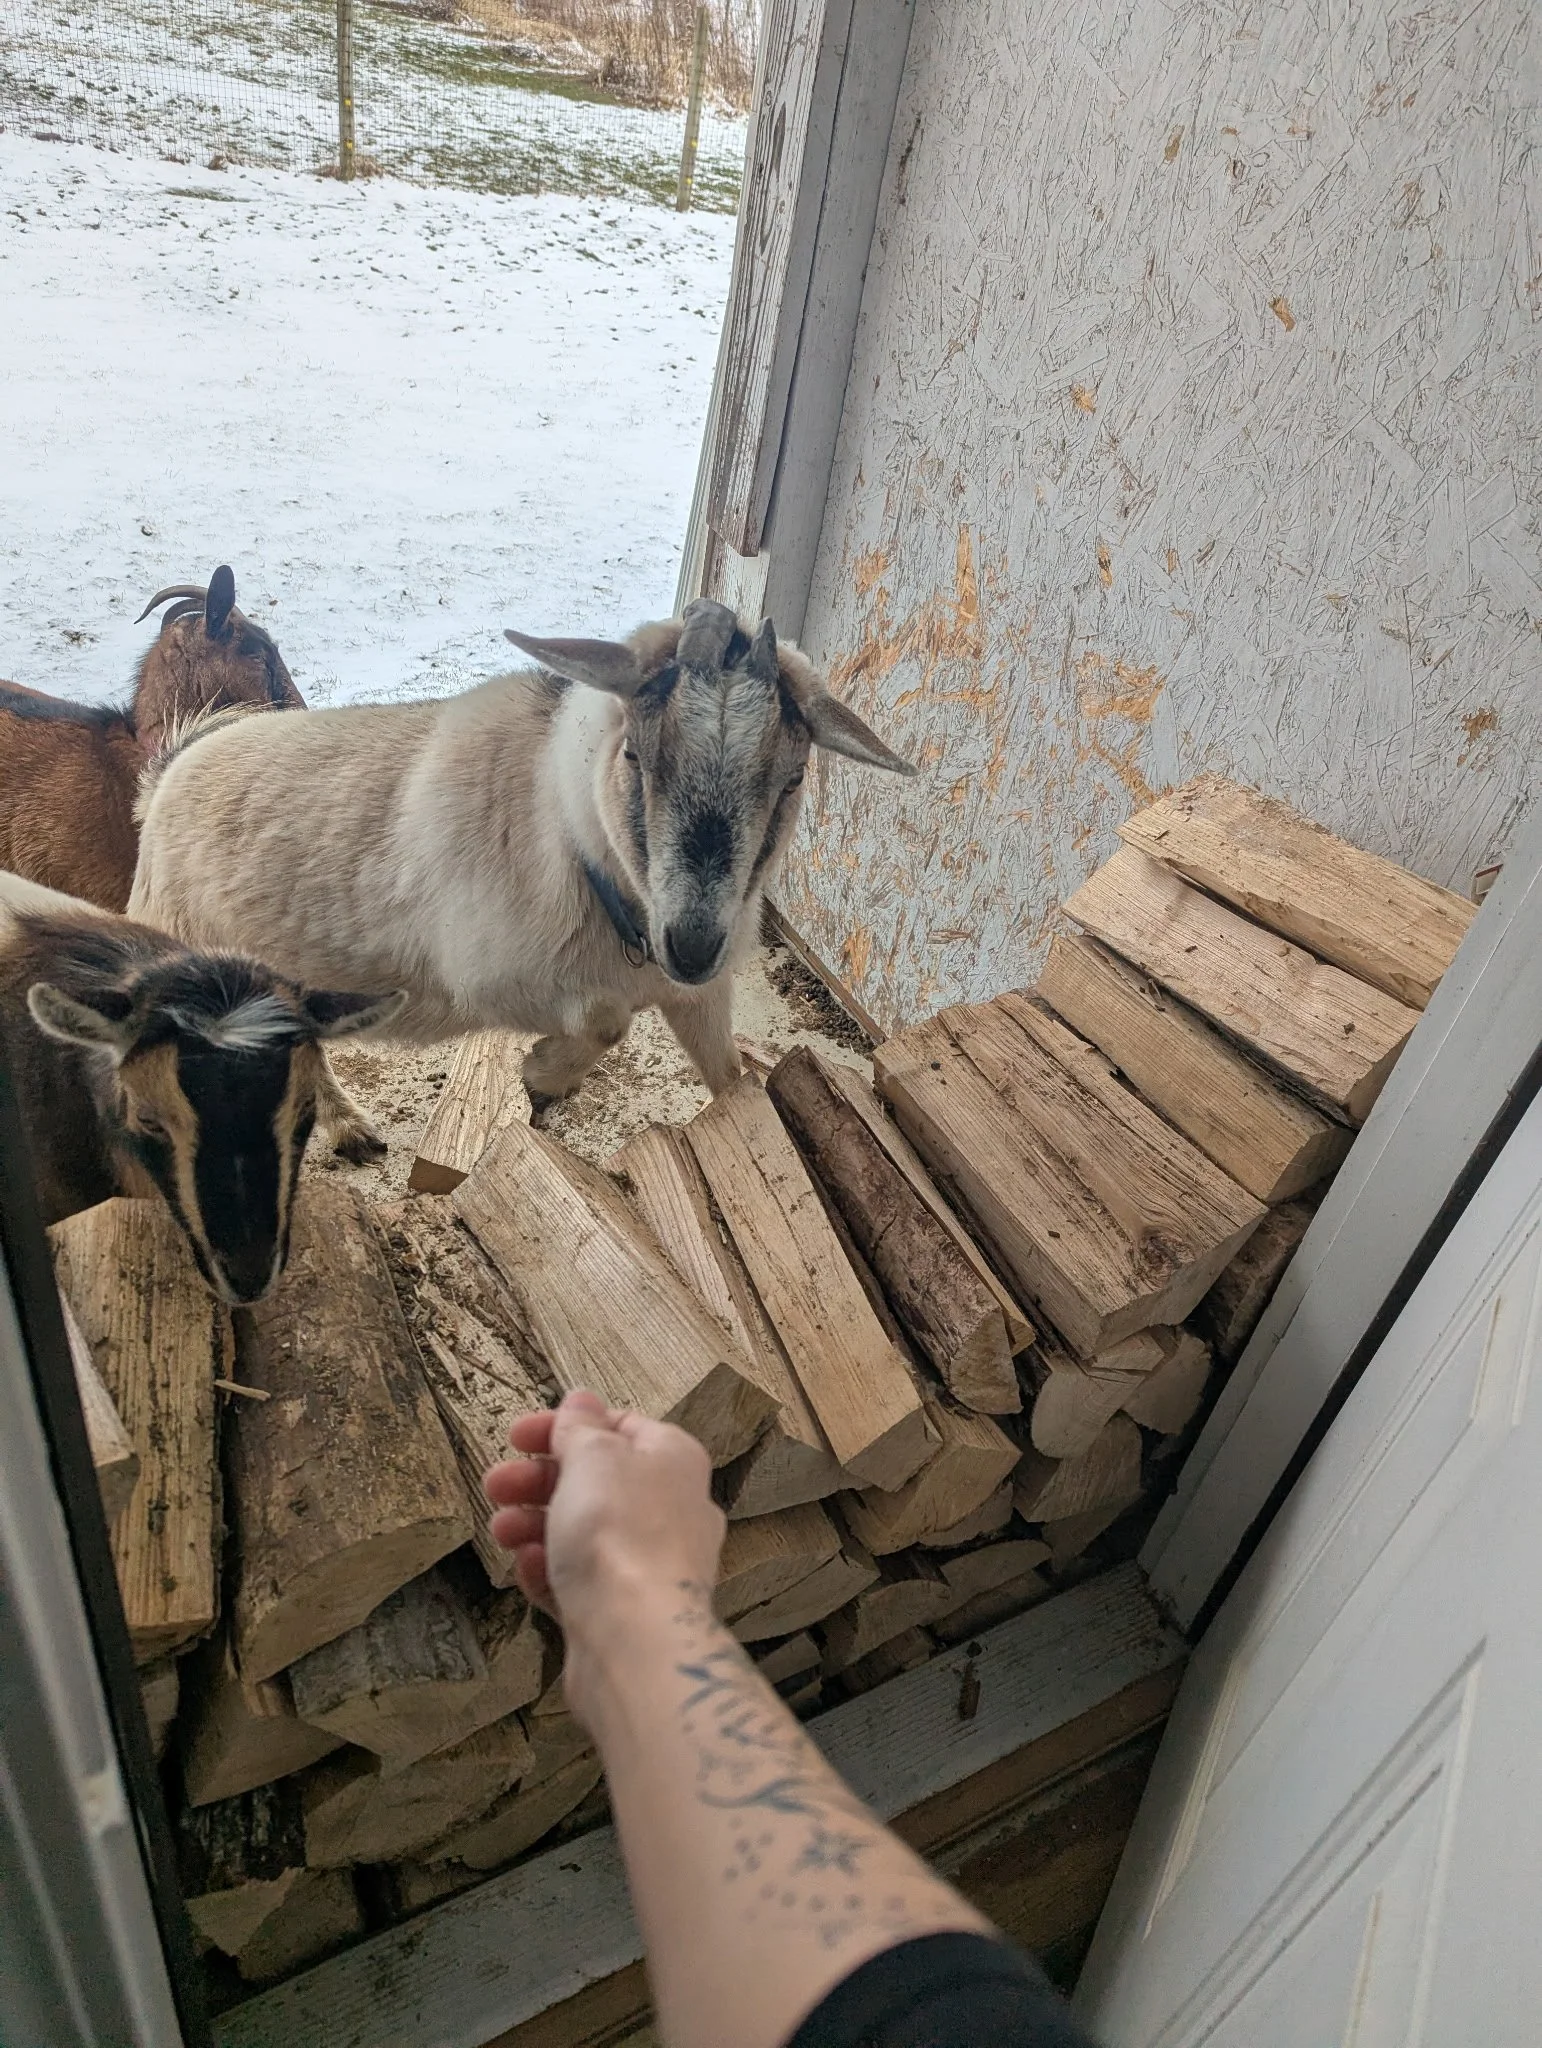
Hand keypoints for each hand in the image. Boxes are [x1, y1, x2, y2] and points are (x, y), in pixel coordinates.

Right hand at [483, 1390, 725, 1630]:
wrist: (635, 1640)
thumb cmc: (617, 1532)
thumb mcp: (591, 1458)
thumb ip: (580, 1428)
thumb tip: (581, 1399)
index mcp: (672, 1460)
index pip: (619, 1427)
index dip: (565, 1426)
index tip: (515, 1436)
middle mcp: (671, 1508)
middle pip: (596, 1482)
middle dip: (538, 1481)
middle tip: (494, 1486)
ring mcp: (652, 1564)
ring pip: (585, 1533)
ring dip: (536, 1526)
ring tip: (501, 1532)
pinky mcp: (628, 1611)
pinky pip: (584, 1581)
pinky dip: (553, 1572)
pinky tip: (529, 1571)